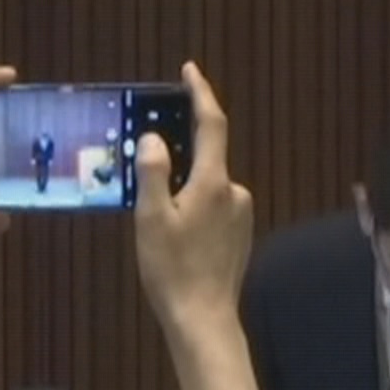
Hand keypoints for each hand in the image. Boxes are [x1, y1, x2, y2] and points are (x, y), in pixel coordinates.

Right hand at [133, 61, 253, 331]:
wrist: (203, 318)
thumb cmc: (173, 270)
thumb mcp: (151, 217)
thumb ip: (153, 171)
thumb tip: (155, 136)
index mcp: (214, 183)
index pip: (212, 124)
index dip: (200, 93)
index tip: (189, 71)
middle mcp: (235, 193)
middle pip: (206, 157)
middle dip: (179, 152)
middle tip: (148, 158)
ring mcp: (241, 215)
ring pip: (207, 185)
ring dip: (183, 186)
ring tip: (154, 211)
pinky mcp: (240, 235)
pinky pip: (213, 207)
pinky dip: (193, 206)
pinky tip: (173, 232)